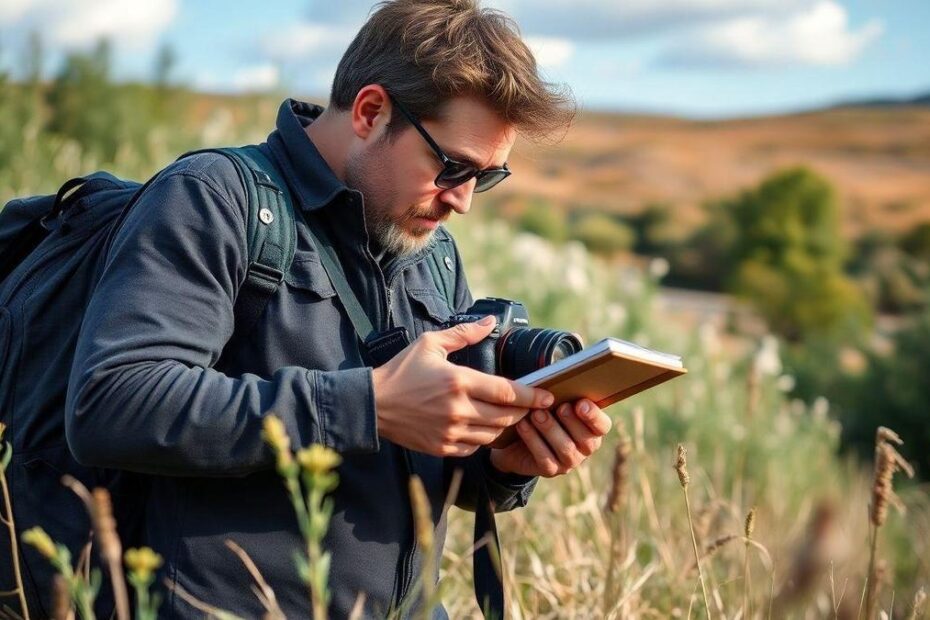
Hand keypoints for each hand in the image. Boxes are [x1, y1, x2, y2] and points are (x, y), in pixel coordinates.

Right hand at [372, 316, 554, 456]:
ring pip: (493, 435)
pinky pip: (475, 447)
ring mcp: (451, 432)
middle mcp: (458, 409)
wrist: (373, 405)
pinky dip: (484, 438)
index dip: (531, 396)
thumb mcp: (430, 344)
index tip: (547, 396)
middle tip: (531, 406)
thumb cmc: (401, 371)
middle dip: (523, 412)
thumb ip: (464, 333)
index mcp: (458, 381)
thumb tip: (491, 322)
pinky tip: (484, 427)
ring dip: (505, 426)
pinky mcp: (443, 448)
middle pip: (506, 416)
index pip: (506, 392)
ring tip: (509, 415)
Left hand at [489, 399, 610, 476]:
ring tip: (536, 414)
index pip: (602, 425)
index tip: (581, 404)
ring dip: (550, 429)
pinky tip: (523, 425)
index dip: (594, 416)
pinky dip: (533, 440)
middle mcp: (585, 448)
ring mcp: (569, 461)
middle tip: (559, 407)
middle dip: (571, 421)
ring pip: (565, 448)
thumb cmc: (543, 412)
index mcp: (592, 429)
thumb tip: (560, 383)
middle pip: (586, 439)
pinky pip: (544, 457)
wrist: (517, 439)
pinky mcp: (550, 470)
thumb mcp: (553, 403)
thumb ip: (562, 396)